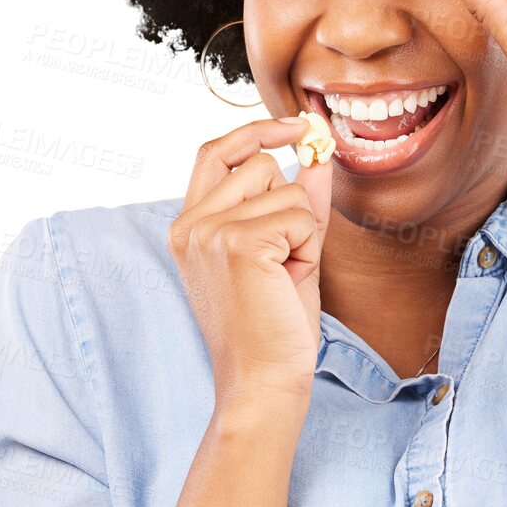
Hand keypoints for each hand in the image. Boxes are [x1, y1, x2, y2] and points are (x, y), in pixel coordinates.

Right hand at [167, 118, 332, 417]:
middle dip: (290, 205)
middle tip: (283, 261)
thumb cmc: (275, 325)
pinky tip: (286, 281)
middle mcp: (190, 224)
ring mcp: (209, 231)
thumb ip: (297, 199)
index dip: (256, 131)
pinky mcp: (236, 243)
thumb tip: (317, 152)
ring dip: (301, 232)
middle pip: (261, 166)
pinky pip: (299, 216)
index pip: (216, 152)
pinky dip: (307, 247)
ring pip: (287, 190)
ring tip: (282, 277)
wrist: (265, 380)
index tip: (296, 126)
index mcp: (189, 226)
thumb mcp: (287, 249)